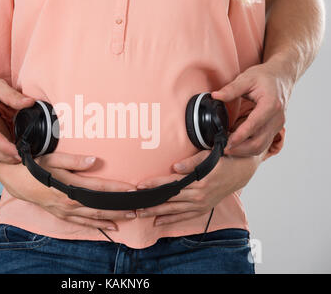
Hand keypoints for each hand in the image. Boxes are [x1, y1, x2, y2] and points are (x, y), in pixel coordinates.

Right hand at [0, 153, 137, 230]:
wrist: (15, 180)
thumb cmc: (34, 167)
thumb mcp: (53, 159)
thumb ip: (74, 160)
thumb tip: (94, 160)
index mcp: (69, 187)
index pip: (99, 188)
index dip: (117, 189)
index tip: (132, 189)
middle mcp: (69, 202)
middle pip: (100, 207)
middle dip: (119, 208)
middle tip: (138, 209)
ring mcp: (65, 211)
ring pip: (93, 217)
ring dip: (112, 218)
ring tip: (129, 218)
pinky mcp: (61, 215)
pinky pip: (81, 223)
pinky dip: (95, 226)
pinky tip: (108, 226)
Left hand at [135, 151, 260, 225]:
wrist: (241, 171)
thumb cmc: (223, 160)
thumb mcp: (209, 156)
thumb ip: (191, 162)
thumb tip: (175, 167)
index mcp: (199, 181)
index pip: (172, 183)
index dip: (155, 184)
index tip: (141, 186)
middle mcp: (199, 195)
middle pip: (170, 199)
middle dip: (152, 202)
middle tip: (135, 205)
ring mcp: (201, 204)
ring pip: (175, 210)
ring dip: (157, 212)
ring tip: (142, 214)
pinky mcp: (203, 208)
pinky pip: (185, 217)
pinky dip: (172, 220)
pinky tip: (159, 222)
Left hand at [212, 61, 292, 155]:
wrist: (282, 77)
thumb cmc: (264, 77)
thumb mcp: (246, 78)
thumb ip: (231, 89)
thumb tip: (215, 96)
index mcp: (271, 104)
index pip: (254, 125)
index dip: (240, 136)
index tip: (226, 142)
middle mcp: (277, 118)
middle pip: (259, 142)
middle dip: (240, 149)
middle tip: (222, 148)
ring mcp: (277, 126)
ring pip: (261, 146)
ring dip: (243, 151)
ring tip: (227, 148)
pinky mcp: (274, 130)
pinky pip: (262, 144)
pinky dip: (248, 148)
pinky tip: (236, 145)